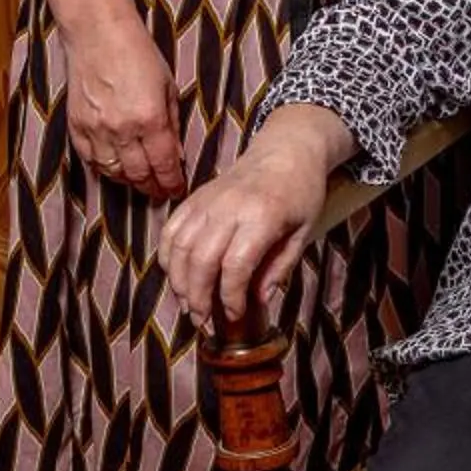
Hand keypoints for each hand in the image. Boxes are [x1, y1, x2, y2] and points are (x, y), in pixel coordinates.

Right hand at [59, 11, 188, 199]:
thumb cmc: (139, 54)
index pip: (164, 164)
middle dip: (152, 187)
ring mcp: (96, 130)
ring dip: (130, 181)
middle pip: (139, 174)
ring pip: (114, 172)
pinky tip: (115, 169)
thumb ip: (172, 122)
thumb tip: (177, 154)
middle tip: (160, 192)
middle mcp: (122, 130)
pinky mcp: (77, 127)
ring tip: (141, 182)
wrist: (99, 34)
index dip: (172, 182)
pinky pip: (91, 160)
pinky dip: (105, 169)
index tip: (177, 190)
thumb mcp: (168, 86)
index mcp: (150, 118)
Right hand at [157, 113, 342, 329]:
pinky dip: (167, 257)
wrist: (286, 149)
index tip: (235, 314)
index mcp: (262, 216)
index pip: (235, 265)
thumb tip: (258, 301)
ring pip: (179, 247)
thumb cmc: (300, 193)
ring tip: (189, 304)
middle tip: (203, 320)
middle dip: (198, 297)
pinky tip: (176, 276)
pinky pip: (170, 230)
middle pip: (200, 260)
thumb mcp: (303, 232)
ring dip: (178, 282)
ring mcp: (208, 200)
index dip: (230, 296)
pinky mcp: (195, 197)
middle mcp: (229, 207)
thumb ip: (280, 267)